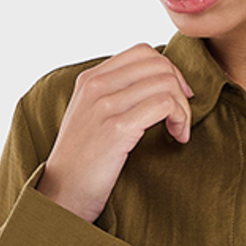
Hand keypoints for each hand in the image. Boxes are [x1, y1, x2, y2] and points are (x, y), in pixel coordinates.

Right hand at [37, 44, 194, 223]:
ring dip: (183, 108)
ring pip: (165, 83)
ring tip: (178, 130)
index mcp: (90, 79)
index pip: (142, 52)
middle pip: (158, 64)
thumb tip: (154, 84)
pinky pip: (164, 104)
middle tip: (180, 116)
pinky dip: (180, 118)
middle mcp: (96, 86)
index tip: (175, 96)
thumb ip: (114, 95)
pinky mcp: (117, 128)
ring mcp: (105, 106)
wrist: (62, 193)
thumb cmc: (83, 161)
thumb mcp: (90, 117)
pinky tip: (177, 136)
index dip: (169, 70)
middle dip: (180, 88)